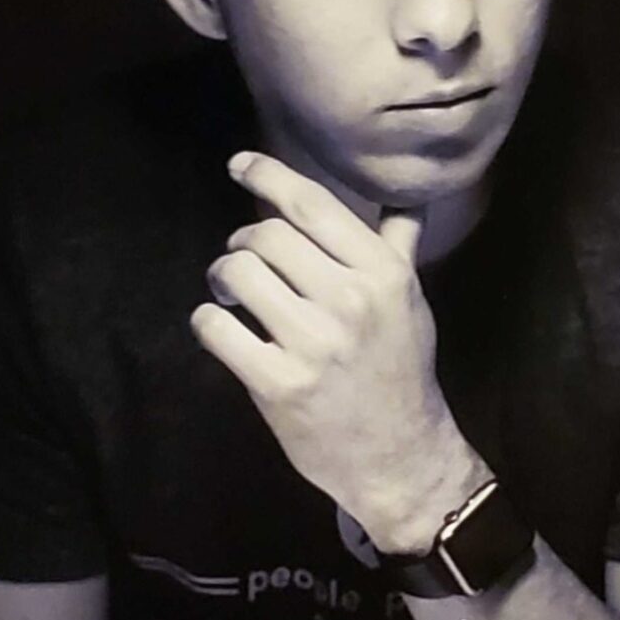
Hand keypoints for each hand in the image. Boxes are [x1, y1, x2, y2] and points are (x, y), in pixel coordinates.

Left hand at [191, 153, 489, 553]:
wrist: (400, 455)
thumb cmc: (401, 370)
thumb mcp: (411, 301)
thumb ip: (398, 245)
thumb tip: (407, 195)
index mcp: (383, 273)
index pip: (312, 205)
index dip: (267, 174)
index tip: (240, 163)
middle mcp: (349, 300)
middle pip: (265, 235)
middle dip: (242, 241)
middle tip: (243, 259)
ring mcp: (312, 344)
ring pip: (236, 273)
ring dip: (222, 278)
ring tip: (232, 295)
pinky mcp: (277, 384)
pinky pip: (216, 329)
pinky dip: (209, 321)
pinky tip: (224, 329)